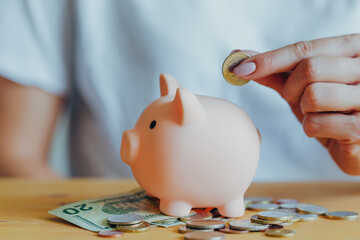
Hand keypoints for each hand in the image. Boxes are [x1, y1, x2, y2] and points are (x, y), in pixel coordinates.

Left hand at [233, 34, 359, 174]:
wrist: (355, 144)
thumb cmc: (328, 108)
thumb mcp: (302, 85)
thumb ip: (275, 70)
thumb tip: (239, 54)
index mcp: (353, 48)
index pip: (305, 49)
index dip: (269, 59)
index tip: (239, 68)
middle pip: (310, 69)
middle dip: (291, 89)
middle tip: (297, 99)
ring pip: (314, 95)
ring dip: (303, 109)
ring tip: (317, 113)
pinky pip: (317, 123)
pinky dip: (311, 128)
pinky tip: (325, 130)